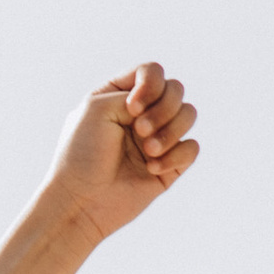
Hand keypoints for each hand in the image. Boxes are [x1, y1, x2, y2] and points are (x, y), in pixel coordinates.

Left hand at [47, 60, 198, 240]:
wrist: (81, 201)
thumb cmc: (81, 154)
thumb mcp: (96, 108)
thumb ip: (133, 92)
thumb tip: (164, 104)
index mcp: (120, 95)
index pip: (152, 72)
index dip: (151, 85)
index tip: (132, 107)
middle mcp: (141, 114)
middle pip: (175, 89)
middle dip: (163, 108)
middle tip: (139, 130)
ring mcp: (157, 138)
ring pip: (189, 115)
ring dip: (171, 131)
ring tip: (148, 152)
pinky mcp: (169, 165)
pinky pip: (192, 148)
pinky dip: (176, 156)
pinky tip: (152, 169)